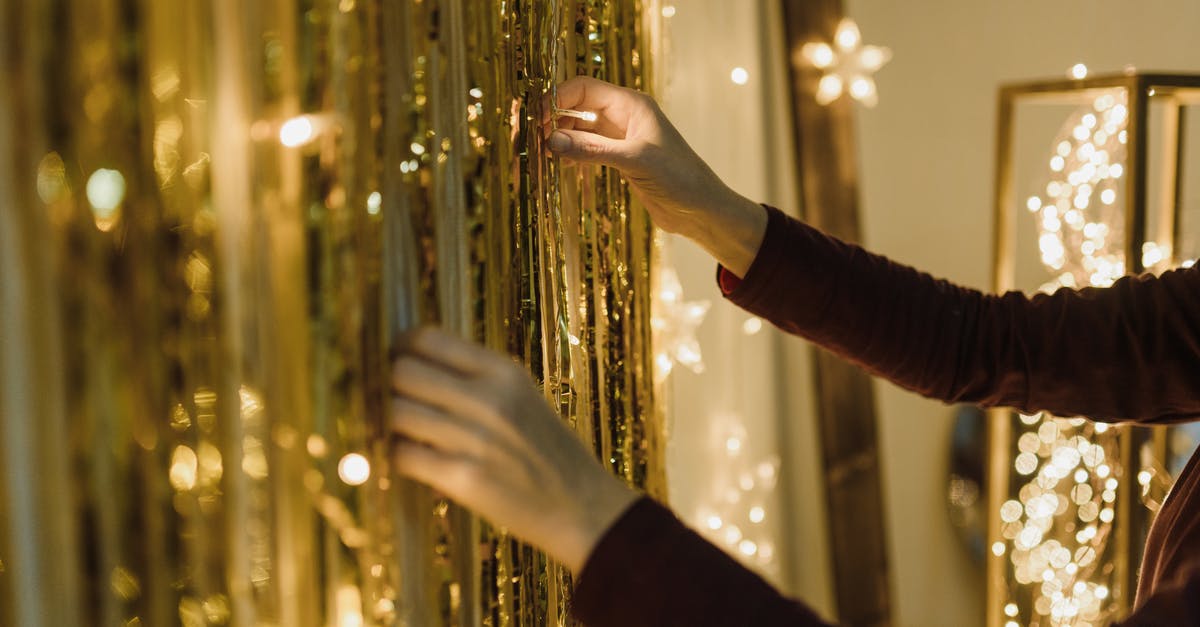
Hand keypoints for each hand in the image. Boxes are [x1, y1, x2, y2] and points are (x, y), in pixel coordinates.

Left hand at [389, 327, 640, 573]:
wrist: (581, 506)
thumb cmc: (547, 450)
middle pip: (403, 372)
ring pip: (396, 413)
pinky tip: (412, 460)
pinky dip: (398, 457)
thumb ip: (475, 377)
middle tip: (393, 400)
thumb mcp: (522, 396)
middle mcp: (488, 398)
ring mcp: (475, 439)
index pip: (427, 338)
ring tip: (403, 432)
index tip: (393, 359)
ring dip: (390, 424)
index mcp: (503, 371)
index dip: (399, 347)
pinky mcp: (463, 478)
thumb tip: (412, 361)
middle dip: (388, 386)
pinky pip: (403, 455)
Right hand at [544, 77, 766, 275]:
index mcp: (631, 105)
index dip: (556, 100)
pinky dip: (569, 155)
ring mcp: (620, 137)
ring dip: (558, 139)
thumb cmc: (680, 178)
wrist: (701, 209)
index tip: (538, 122)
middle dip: (551, 119)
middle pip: (576, 107)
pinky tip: (556, 167)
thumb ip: (593, 150)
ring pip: (578, 130)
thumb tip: (551, 141)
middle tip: (529, 139)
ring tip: (538, 156)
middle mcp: (623, 116)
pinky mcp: (618, 159)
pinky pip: (585, 149)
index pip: (583, 88)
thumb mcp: (635, 160)